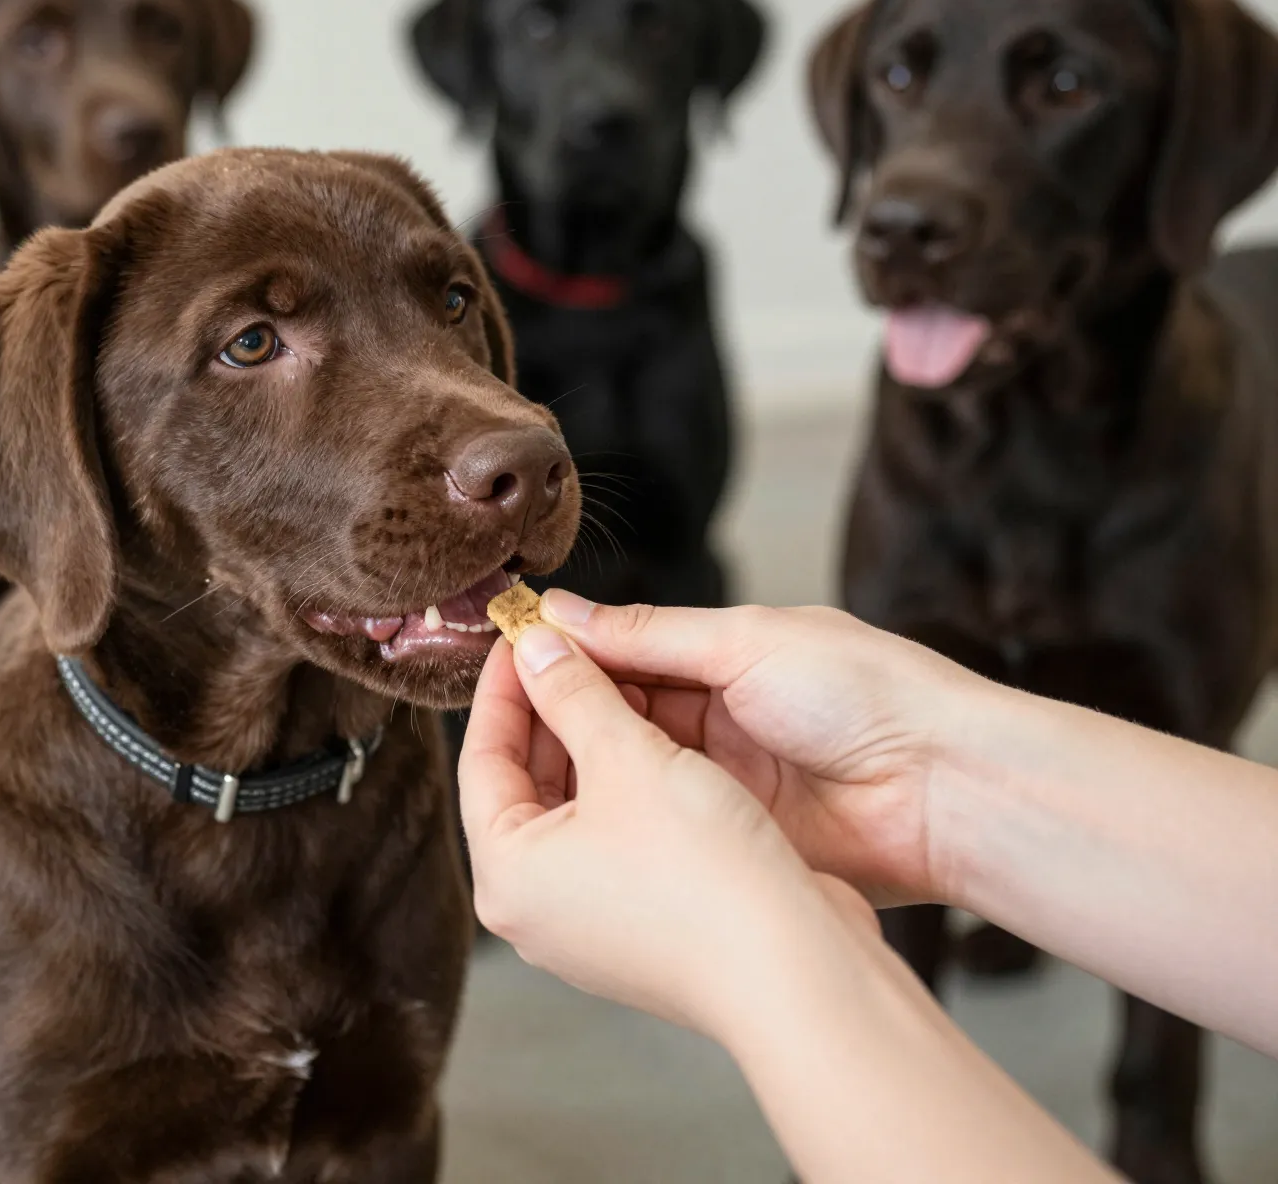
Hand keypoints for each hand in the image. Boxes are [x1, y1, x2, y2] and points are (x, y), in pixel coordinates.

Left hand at [459, 626, 875, 1041]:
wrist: (796, 969)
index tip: (525, 635)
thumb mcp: (628, 756)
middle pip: (524, 784)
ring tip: (620, 681)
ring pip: (574, 808)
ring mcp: (587, 923)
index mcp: (505, 876)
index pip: (481, 758)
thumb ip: (573, 692)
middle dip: (552, 711)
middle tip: (573, 649)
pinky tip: (657, 741)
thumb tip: (535, 648)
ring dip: (594, 743)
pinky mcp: (639, 926)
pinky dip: (626, 786)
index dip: (505, 685)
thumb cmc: (704, 874)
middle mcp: (534, 908)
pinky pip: (614, 837)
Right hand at [532, 593, 999, 905]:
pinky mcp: (732, 837)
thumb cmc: (867, 693)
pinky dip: (622, 810)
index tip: (510, 655)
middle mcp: (718, 719)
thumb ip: (650, 635)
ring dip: (586, 761)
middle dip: (566, 709)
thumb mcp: (745, 643)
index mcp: (726, 657)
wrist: (945, 791)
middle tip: (504, 712)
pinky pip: (663, 819)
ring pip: (633, 768)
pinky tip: (574, 810)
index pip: (626, 652)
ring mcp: (723, 782)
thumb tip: (562, 612)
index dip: (569, 655)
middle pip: (620, 712)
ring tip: (523, 762)